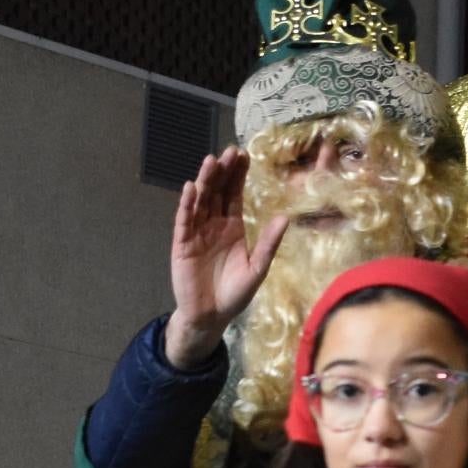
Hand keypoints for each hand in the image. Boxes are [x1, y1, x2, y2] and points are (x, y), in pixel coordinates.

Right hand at [165, 149, 289, 368]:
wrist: (211, 316)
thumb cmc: (234, 293)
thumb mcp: (257, 268)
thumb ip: (269, 243)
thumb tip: (285, 217)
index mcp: (232, 227)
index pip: (234, 194)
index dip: (238, 175)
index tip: (244, 155)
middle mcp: (213, 225)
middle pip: (218, 192)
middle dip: (223, 171)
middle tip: (231, 151)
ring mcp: (196, 232)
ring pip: (201, 201)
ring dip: (205, 181)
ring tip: (211, 161)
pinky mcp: (182, 244)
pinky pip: (184, 221)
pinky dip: (187, 204)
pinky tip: (191, 188)